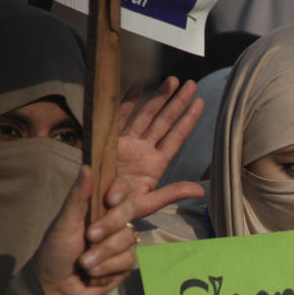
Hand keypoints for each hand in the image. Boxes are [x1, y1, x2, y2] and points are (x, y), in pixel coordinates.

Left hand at [36, 166, 138, 294]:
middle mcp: (113, 221)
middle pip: (128, 211)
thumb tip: (87, 166)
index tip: (110, 200)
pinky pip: (128, 260)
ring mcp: (121, 242)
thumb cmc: (55, 252)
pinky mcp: (126, 263)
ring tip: (84, 263)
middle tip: (89, 237)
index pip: (121, 188)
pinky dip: (107, 268)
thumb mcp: (64, 222)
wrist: (57, 288)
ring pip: (128, 238)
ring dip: (103, 254)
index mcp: (98, 206)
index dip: (120, 191)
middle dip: (108, 227)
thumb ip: (78, 196)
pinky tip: (94, 273)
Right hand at [111, 76, 206, 219]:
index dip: (188, 119)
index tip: (200, 102)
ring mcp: (127, 144)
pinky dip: (128, 101)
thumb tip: (202, 190)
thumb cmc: (119, 213)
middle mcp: (143, 151)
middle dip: (178, 102)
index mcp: (155, 165)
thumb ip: (173, 193)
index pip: (176, 137)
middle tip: (192, 84)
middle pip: (164, 121)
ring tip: (173, 81)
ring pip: (146, 115)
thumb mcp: (148, 204)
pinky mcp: (109, 142)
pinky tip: (139, 85)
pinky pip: (120, 117)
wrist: (91, 212)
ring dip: (159, 98)